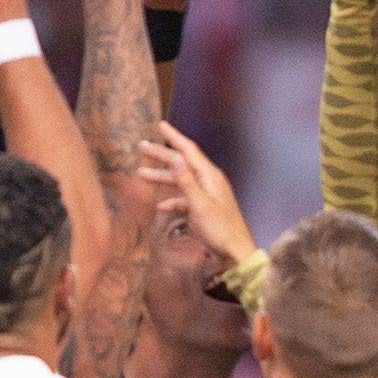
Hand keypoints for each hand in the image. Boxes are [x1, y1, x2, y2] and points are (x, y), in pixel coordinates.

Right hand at [137, 122, 256, 276]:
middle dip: (161, 156)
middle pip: (182, 164)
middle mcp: (209, 182)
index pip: (189, 151)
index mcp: (210, 176)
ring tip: (141, 174)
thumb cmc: (220, 230)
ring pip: (180, 182)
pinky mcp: (204, 209)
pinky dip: (172, 200)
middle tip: (142, 147)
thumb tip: (175, 160)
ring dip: (162, 178)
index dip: (174, 137)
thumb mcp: (200, 205)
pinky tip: (160, 207)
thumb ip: (187, 182)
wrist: (235, 253)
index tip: (160, 125)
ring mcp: (207, 195)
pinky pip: (185, 199)